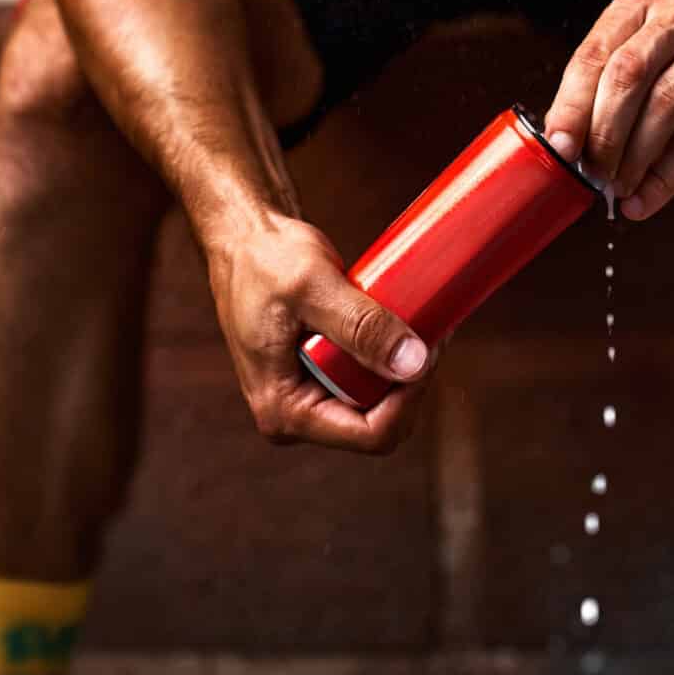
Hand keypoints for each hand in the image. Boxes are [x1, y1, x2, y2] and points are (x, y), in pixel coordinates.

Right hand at [206, 214, 436, 453]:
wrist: (242, 240)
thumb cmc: (264, 259)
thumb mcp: (314, 287)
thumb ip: (362, 326)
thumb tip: (413, 363)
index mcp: (284, 410)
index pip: (371, 433)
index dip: (411, 396)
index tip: (429, 346)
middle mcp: (295, 415)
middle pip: (381, 421)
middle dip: (411, 378)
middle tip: (430, 326)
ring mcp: (308, 397)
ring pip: (379, 401)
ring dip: (405, 365)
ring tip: (420, 319)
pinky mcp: (320, 376)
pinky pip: (368, 379)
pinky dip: (391, 354)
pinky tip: (406, 322)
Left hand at [545, 0, 673, 219]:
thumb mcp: (642, 69)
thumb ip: (602, 96)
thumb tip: (563, 148)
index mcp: (640, 3)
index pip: (595, 54)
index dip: (572, 104)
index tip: (560, 147)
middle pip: (629, 74)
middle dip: (603, 132)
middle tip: (591, 174)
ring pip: (665, 103)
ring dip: (634, 157)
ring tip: (617, 189)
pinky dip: (667, 176)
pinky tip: (646, 200)